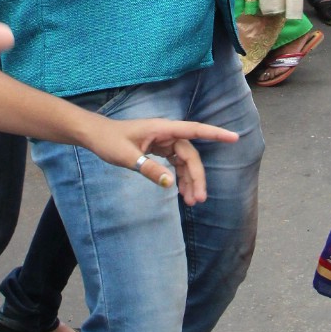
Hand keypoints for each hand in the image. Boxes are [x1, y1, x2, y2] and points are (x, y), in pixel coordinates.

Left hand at [81, 114, 238, 205]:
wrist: (96, 136)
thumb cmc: (109, 141)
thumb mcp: (127, 157)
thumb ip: (148, 169)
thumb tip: (170, 184)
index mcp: (162, 129)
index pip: (194, 130)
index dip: (215, 134)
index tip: (234, 138)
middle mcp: (167, 133)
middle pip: (190, 155)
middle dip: (197, 177)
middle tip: (198, 200)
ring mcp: (164, 141)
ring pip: (185, 161)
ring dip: (190, 180)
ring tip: (192, 202)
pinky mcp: (160, 149)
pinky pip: (176, 163)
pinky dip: (180, 177)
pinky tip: (181, 192)